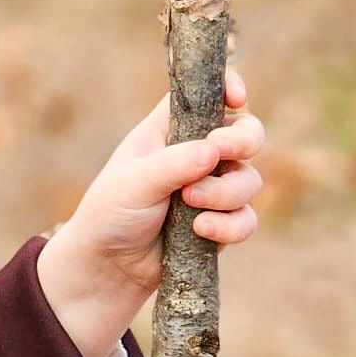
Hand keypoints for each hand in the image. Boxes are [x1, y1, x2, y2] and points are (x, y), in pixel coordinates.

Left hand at [53, 66, 265, 309]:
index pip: (208, 93)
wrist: (106, 269)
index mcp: (170, 130)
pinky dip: (230, 226)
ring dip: (226, 192)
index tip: (238, 98)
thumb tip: (213, 150)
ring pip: (249, 180)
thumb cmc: (109, 214)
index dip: (229, 87)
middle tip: (221, 153)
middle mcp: (196, 155)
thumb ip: (172, 164)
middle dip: (244, 140)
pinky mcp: (219, 224)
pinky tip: (201, 231)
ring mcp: (211, 190)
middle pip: (245, 132)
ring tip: (190, 204)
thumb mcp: (132, 183)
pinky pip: (246, 219)